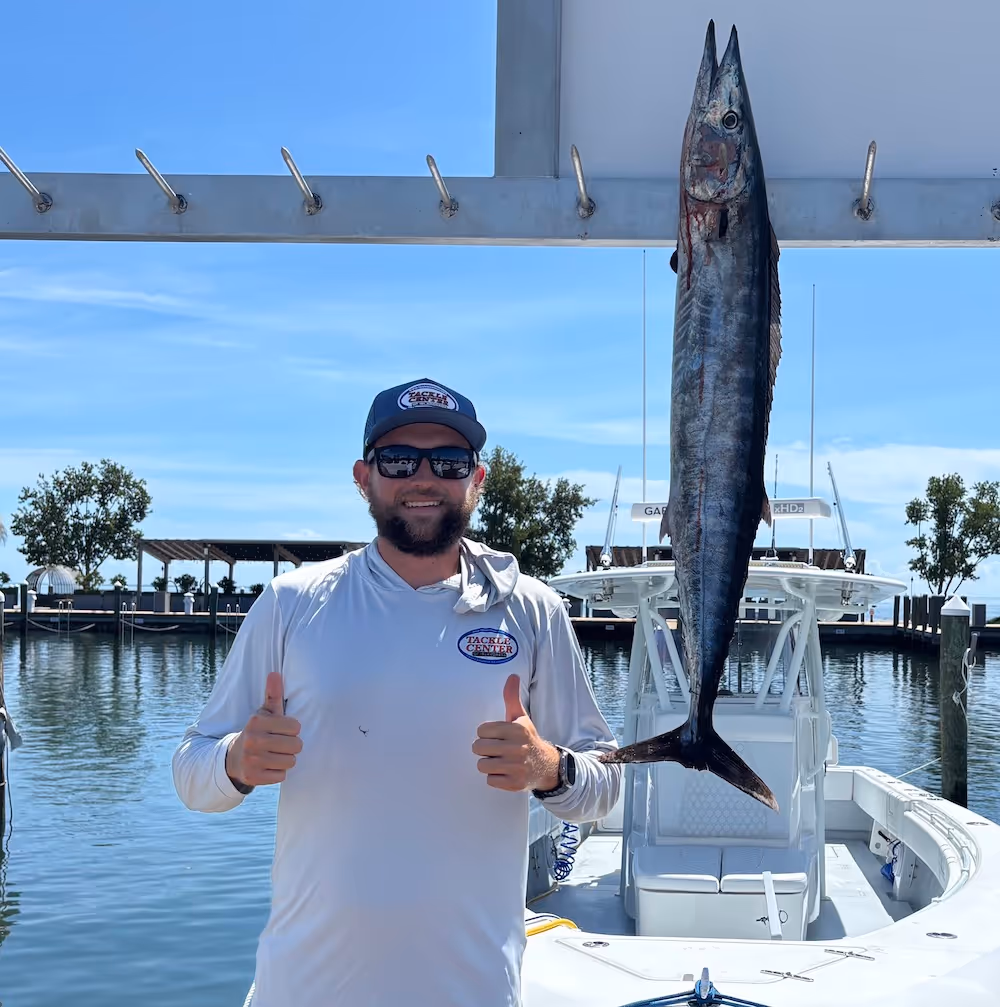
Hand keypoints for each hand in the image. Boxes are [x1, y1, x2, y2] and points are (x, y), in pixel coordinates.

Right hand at [225, 671, 302, 788]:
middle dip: (292, 745)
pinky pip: (281, 776)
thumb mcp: (264, 713)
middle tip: (280, 744)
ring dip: (286, 759)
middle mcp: (253, 740)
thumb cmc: (258, 731)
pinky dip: (278, 772)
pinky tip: (268, 766)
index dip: (293, 729)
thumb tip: (274, 673)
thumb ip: (273, 694)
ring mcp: (251, 760)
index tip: (282, 730)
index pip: (296, 727)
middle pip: (296, 745)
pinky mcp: (253, 777)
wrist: (235, 758)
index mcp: (257, 722)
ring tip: (274, 754)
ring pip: (290, 762)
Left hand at [473, 674, 560, 791]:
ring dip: (488, 764)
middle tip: (496, 749)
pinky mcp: (514, 783)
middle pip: (478, 748)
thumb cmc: (527, 739)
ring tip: (500, 760)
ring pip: (482, 765)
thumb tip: (512, 675)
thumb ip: (512, 697)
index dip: (486, 734)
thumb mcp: (520, 718)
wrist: (546, 765)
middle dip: (484, 749)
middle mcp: (518, 748)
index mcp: (517, 729)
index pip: (481, 730)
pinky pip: (489, 780)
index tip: (497, 736)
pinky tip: (506, 772)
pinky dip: (495, 777)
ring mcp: (516, 767)